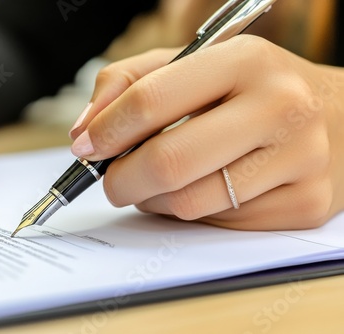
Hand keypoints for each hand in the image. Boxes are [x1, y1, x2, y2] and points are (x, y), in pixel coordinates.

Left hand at [69, 35, 343, 229]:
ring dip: (154, 199)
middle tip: (111, 181)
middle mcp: (281, 108)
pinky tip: (200, 190)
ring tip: (156, 182)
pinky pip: (218, 223)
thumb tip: (85, 132)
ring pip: (189, 202)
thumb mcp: (192, 64)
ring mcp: (300, 160)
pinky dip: (191, 212)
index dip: (106, 130)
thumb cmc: (250, 89)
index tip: (87, 147)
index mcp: (245, 61)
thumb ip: (128, 84)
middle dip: (121, 179)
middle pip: (169, 162)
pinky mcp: (305, 204)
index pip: (152, 99)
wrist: (334, 114)